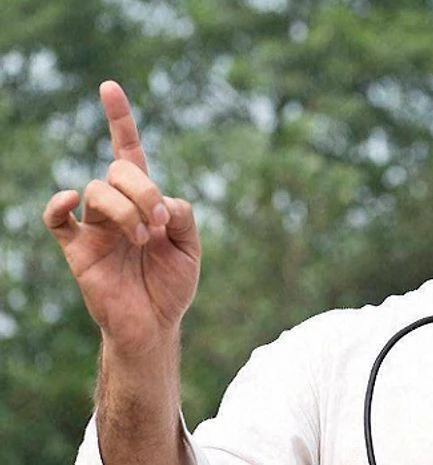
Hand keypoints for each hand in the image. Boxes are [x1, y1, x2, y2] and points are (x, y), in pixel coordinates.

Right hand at [43, 81, 199, 355]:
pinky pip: (56, 218)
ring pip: (98, 190)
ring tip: (142, 240)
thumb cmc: (171, 285)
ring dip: (126, 209)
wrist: (155, 325)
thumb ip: (182, 216)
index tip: (109, 87)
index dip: (120, 120)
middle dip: (144, 190)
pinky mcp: (77, 248)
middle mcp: (117, 207)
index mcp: (145, 201)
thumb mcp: (190, 248)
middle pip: (119, 171)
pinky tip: (71, 200)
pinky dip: (58, 204)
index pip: (129, 152)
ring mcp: (95, 226)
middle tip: (159, 224)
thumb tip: (163, 199)